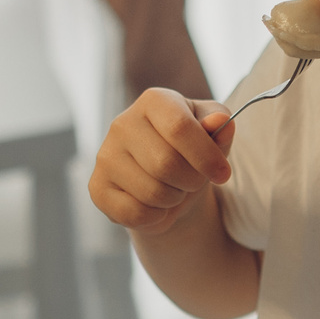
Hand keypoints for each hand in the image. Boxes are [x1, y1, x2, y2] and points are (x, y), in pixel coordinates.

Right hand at [90, 88, 236, 234]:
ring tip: (175, 190)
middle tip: (194, 181)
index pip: (180, 127)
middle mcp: (123, 123)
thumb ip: (221, 128)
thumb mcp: (215, 136)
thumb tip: (219, 121)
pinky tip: (156, 205)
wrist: (169, 183)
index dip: (206, 156)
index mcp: (155, 101)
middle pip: (166, 164)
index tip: (222, 174)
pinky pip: (134, 213)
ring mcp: (105, 155)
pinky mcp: (97, 187)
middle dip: (192, 181)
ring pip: (152, 192)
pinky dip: (155, 217)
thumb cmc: (193, 152)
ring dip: (175, 199)